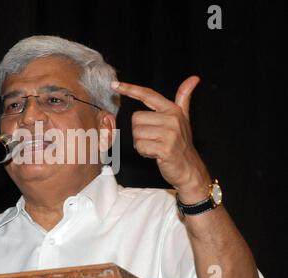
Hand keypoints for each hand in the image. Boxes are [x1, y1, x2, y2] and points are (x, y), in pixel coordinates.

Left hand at [111, 76, 211, 202]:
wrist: (189, 168)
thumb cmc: (181, 144)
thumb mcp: (183, 119)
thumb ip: (184, 98)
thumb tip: (194, 78)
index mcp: (173, 110)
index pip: (148, 95)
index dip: (130, 89)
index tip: (114, 84)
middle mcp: (172, 119)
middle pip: (136, 119)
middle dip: (139, 132)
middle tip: (154, 139)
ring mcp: (170, 133)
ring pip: (136, 133)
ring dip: (141, 143)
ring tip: (155, 147)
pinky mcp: (165, 148)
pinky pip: (140, 146)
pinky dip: (144, 152)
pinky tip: (155, 154)